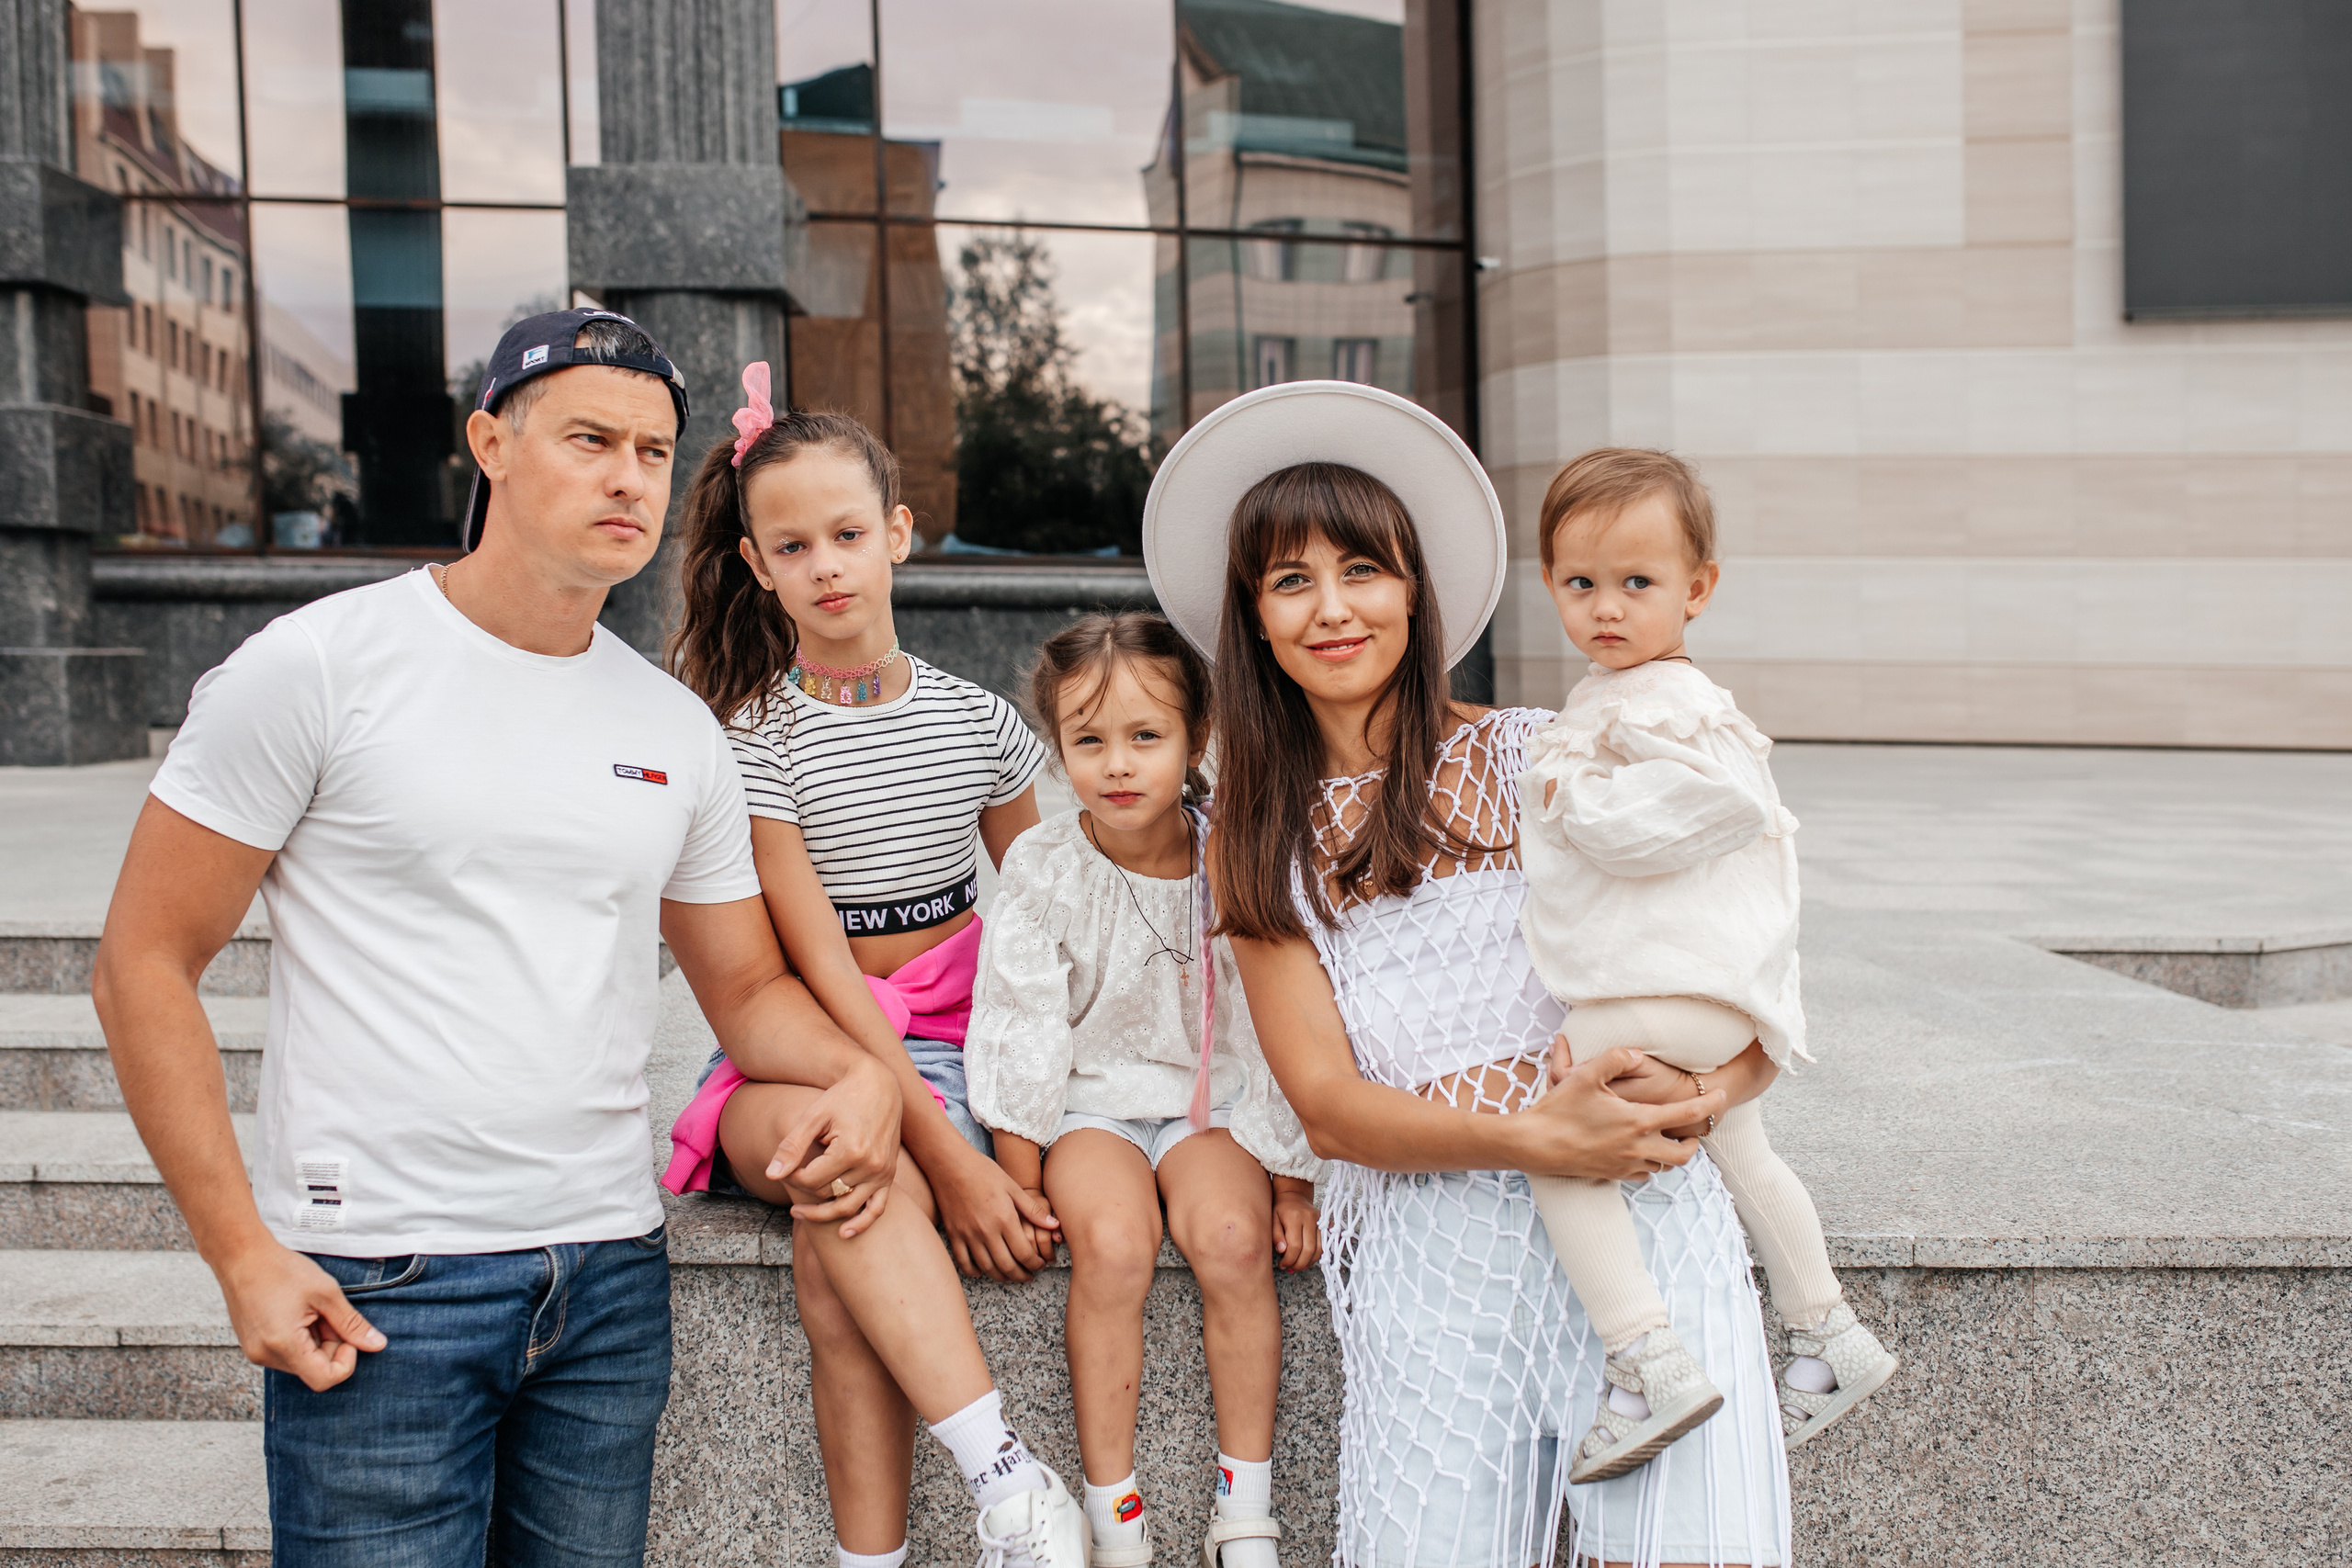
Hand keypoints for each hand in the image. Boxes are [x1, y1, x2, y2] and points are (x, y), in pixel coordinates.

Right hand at [215, 1238, 386, 1390]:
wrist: (241, 1256)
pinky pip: (286, 1353)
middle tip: (329, 1314)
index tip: (348, 1335)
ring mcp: (256, 1352)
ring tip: (312, 1310)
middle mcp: (265, 1356)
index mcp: (283, 1345)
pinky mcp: (253, 1345)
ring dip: (316, 1341)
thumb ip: (352, 1324)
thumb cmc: (282, 1270)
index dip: (345, 1361)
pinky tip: (298, 1313)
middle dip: (331, 1345)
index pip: (324, 1379)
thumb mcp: (326, 1294)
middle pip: (313, 1369)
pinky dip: (300, 1338)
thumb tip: (377, 1345)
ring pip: (301, 1361)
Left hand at [774, 1055, 901, 1237]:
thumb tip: (771, 1176)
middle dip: (805, 1190)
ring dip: (822, 1214)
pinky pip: (877, 1208)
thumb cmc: (842, 1097)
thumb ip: (792, 1147)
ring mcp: (883, 1173)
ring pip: (847, 1207)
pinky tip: (843, 1233)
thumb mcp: (813, 1117)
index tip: (784, 1166)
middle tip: (790, 1180)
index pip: (810, 1181)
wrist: (879, 1086)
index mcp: (851, 1150)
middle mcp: (871, 1165)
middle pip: (827, 1195)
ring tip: (799, 1212)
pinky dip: (861, 1223)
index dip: (791, 1178)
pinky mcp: (889, 1175)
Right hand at [930, 1143, 1059, 1281]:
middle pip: (1007, 1266)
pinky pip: (964, 1262)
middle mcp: (987, 1231)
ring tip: (1010, 1275)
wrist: (950, 1164)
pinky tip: (981, 1272)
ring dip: (1001, 1277)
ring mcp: (968, 1235)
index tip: (1040, 1265)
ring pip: (987, 1268)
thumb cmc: (983, 1171)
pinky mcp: (954, 1235)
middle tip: (1029, 1276)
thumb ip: (1033, 1209)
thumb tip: (1055, 1225)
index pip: (1024, 1253)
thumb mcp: (1013, 1187)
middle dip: (1021, 1275)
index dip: (1035, 1264)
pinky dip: (974, 1271)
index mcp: (1005, 1219)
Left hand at [1271, 1189, 1320, 1272]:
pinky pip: (1325, 1243)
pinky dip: (1318, 1254)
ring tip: (1298, 1266)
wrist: (1293, 1195)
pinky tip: (1308, 1259)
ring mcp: (1320, 1221)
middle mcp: (1310, 1219)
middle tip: (1290, 1268)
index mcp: (1295, 1217)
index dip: (1289, 1259)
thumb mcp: (1272, 1219)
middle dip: (1299, 1263)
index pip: (1295, 1246)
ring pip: (1319, 1249)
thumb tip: (1282, 1251)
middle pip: (1309, 1250)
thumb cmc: (1280, 1209)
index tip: (1282, 1264)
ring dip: (1309, 1262)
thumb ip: (1276, 1236)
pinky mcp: (1326, 1223)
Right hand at [1520, 1044, 1724, 1180]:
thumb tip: (1637, 1054)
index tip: (1723, 1096)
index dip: (1709, 1104)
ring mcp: (1624, 1165)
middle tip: (1693, 1130)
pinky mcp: (1611, 1175)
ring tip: (1667, 1139)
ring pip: (1663, 1166)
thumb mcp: (1586, 1075)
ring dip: (1670, 1153)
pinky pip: (1642, 1174)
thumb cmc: (1559, 1109)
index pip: (1686, 1113)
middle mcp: (1637, 1147)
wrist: (1535, 1145)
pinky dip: (1648, 1164)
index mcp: (1637, 1121)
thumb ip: (1616, 1059)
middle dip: (1693, 1143)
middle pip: (1683, 1154)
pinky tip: (1639, 1152)